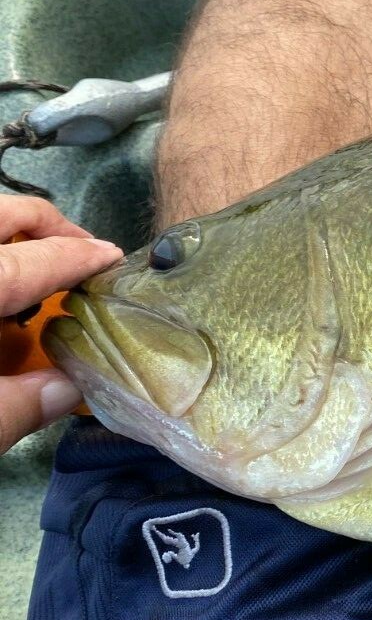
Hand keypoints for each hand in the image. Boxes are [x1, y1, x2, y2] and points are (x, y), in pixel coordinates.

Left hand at [0, 197, 122, 452]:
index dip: (84, 258)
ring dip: (12, 251)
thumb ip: (19, 405)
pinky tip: (1, 315)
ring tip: (36, 287)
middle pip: (6, 214)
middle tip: (81, 255)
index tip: (113, 260)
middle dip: (46, 225)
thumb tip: (65, 390)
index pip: (39, 259)